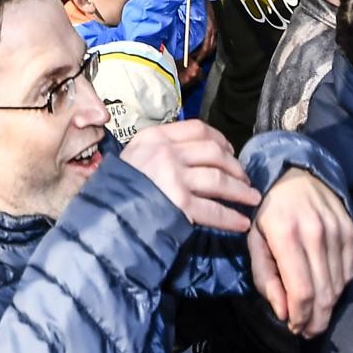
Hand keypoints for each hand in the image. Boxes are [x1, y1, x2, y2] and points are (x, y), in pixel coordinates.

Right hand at [120, 119, 259, 235]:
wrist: (101, 215)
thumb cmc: (116, 189)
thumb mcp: (134, 157)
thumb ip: (160, 150)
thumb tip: (192, 153)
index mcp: (155, 137)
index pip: (198, 129)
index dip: (221, 139)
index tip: (231, 150)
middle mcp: (166, 152)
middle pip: (214, 152)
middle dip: (235, 167)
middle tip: (245, 179)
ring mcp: (173, 177)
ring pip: (219, 179)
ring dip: (240, 191)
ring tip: (252, 200)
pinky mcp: (179, 204)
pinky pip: (213, 210)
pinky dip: (230, 218)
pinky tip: (241, 223)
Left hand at [248, 168, 352, 336]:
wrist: (293, 172)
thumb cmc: (266, 209)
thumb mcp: (253, 240)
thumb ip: (265, 277)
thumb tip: (282, 311)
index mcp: (286, 235)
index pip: (302, 290)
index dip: (300, 316)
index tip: (294, 327)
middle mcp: (315, 232)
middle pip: (324, 292)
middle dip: (316, 319)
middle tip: (307, 331)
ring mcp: (336, 230)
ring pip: (339, 284)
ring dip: (329, 307)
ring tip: (316, 315)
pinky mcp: (350, 228)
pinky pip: (349, 269)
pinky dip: (339, 286)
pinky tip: (327, 291)